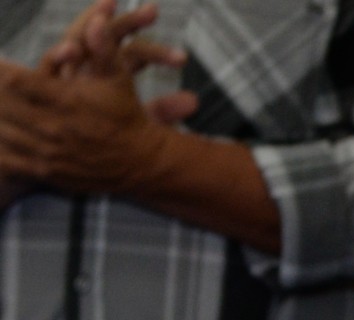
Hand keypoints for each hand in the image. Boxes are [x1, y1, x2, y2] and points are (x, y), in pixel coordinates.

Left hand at [0, 49, 191, 196]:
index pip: (15, 81)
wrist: (143, 163)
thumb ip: (103, 48)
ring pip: (3, 133)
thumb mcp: (118, 77)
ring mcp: (49, 154)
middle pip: (3, 106)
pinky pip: (11, 161)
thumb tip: (96, 21)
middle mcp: (53, 129)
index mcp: (65, 101)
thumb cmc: (127, 115)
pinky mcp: (50, 173)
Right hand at [39, 1, 196, 126]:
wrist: (69, 157)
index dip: (157, 49)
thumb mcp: (138, 127)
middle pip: (108, 34)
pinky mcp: (44, 87)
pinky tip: (71, 50)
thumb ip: (163, 111)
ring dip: (91, 22)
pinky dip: (58, 57)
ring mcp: (66, 74)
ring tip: (108, 6)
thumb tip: (195, 101)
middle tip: (154, 10)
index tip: (182, 57)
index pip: (135, 51)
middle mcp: (90, 66)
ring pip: (78, 39)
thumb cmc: (106, 141)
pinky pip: (49, 67)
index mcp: (112, 73)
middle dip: (129, 21)